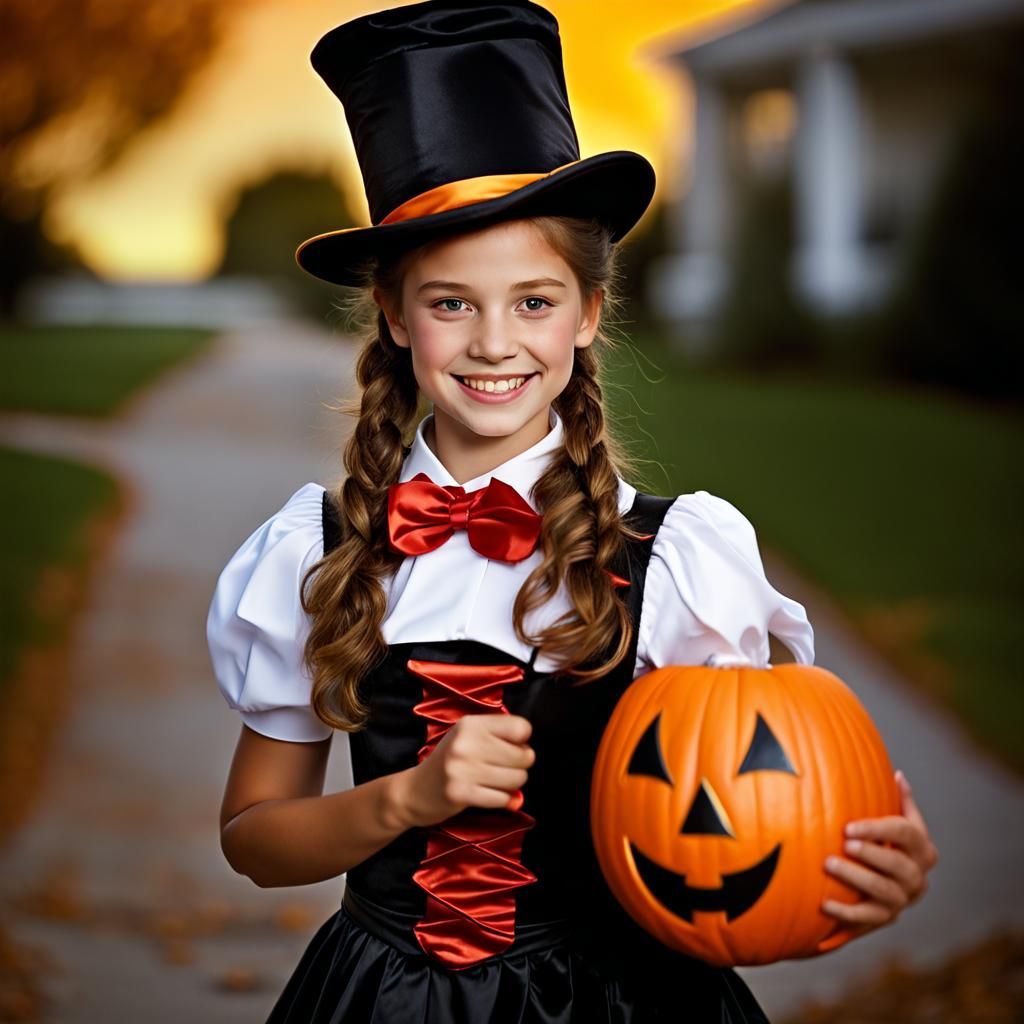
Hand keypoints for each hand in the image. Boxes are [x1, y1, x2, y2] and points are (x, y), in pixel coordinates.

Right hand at [393, 713, 534, 829]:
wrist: (413, 791)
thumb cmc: (448, 761)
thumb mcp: (467, 737)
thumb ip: (496, 734)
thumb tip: (529, 748)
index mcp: (470, 724)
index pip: (520, 727)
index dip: (523, 740)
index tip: (512, 747)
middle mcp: (466, 743)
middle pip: (523, 755)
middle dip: (521, 765)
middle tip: (506, 768)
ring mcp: (462, 769)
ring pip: (516, 778)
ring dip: (513, 784)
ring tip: (498, 782)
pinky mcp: (461, 793)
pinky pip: (502, 798)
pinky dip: (502, 800)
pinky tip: (489, 794)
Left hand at [822, 769, 938, 937]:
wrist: (878, 883)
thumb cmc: (884, 840)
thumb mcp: (894, 822)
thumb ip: (900, 802)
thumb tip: (897, 774)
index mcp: (922, 849)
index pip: (907, 834)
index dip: (879, 829)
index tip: (848, 826)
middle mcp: (917, 876)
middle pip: (899, 865)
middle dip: (871, 854)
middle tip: (843, 844)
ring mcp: (903, 899)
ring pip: (884, 891)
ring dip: (856, 877)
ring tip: (829, 864)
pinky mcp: (885, 918)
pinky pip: (867, 918)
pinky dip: (846, 911)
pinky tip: (824, 902)